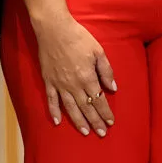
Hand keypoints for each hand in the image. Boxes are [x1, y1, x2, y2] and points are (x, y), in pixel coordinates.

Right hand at [33, 12, 116, 136]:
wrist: (54, 28)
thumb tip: (113, 88)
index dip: (105, 112)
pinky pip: (51, 100)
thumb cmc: (78, 37)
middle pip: (86, 107)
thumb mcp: (98, 51)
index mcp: (87, 77)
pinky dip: (54, 112)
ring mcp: (60, 84)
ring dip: (79, 121)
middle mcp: (74, 85)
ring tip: (85, 132)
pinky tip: (57, 122)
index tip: (111, 122)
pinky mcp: (48, 80)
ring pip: (70, 108)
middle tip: (102, 133)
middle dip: (95, 121)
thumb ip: (106, 71)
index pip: (99, 100)